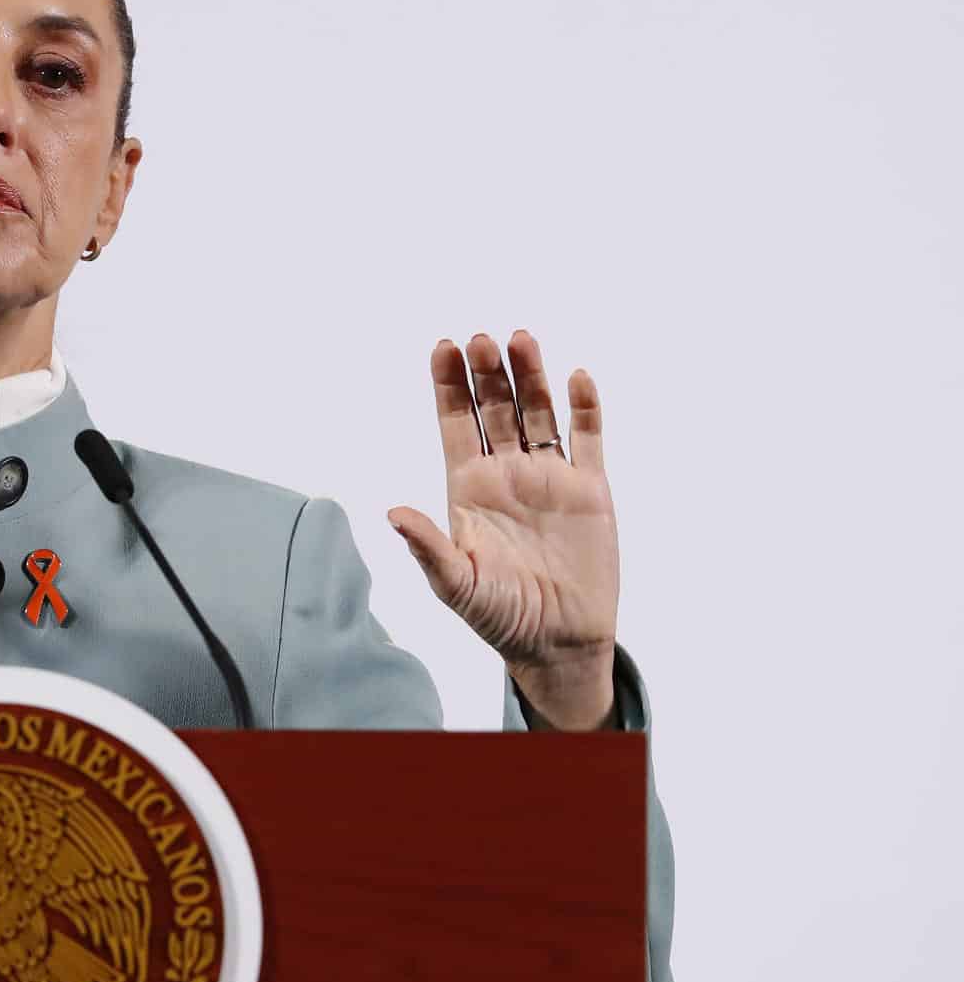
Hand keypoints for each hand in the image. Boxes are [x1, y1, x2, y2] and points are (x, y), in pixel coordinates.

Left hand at [387, 331, 618, 729]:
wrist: (558, 642)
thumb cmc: (500, 617)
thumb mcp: (457, 584)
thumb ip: (428, 546)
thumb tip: (392, 511)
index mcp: (468, 487)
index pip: (455, 423)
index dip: (449, 385)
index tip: (444, 347)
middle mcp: (506, 473)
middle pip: (495, 408)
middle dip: (488, 373)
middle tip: (482, 338)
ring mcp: (549, 477)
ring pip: (538, 412)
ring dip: (532, 376)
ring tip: (522, 339)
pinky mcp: (590, 490)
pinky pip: (588, 438)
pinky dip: (585, 408)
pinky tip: (578, 378)